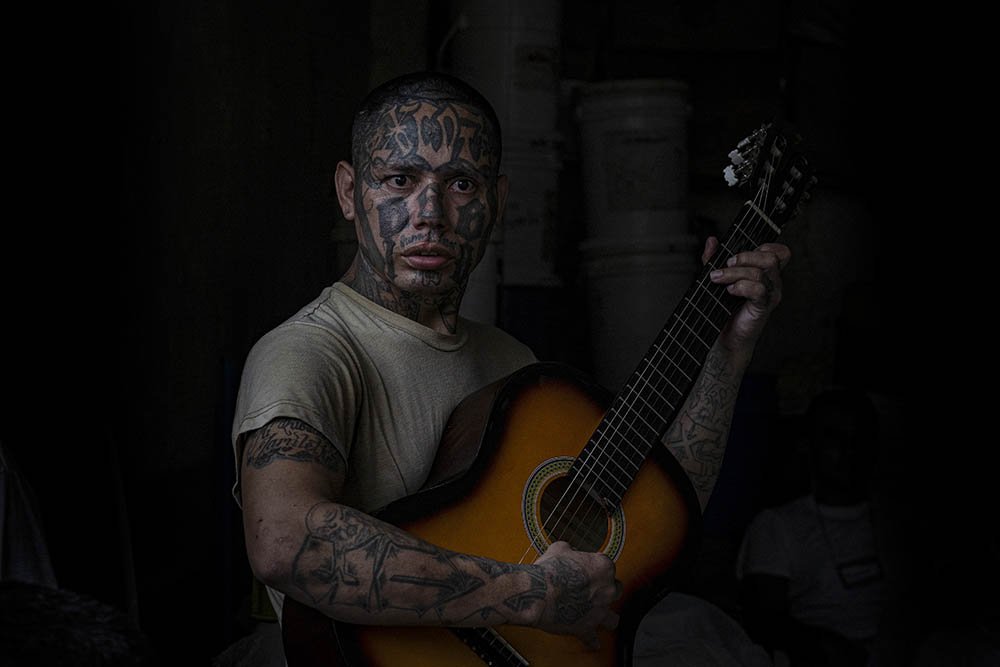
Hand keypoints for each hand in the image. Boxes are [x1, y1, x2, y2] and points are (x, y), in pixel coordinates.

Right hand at [533, 541, 622, 648]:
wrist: (537, 592)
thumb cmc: (548, 570)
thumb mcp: (559, 549)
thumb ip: (571, 551)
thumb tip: (571, 552)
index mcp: (603, 567)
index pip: (607, 566)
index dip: (596, 568)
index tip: (588, 571)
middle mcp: (606, 590)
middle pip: (616, 590)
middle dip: (606, 590)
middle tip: (595, 590)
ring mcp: (598, 611)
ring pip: (613, 618)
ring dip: (607, 617)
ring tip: (601, 617)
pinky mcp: (586, 628)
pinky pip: (593, 639)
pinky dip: (592, 641)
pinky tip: (592, 643)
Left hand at [704, 236, 789, 355]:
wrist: (725, 336)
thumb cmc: (725, 308)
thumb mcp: (718, 277)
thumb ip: (715, 259)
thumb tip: (712, 241)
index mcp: (765, 272)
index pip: (779, 252)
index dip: (765, 246)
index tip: (740, 253)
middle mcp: (771, 282)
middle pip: (771, 257)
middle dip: (745, 256)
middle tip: (727, 264)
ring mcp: (769, 294)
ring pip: (761, 272)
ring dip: (735, 272)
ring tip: (719, 279)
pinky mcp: (763, 307)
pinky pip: (758, 290)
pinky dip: (742, 286)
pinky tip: (730, 291)